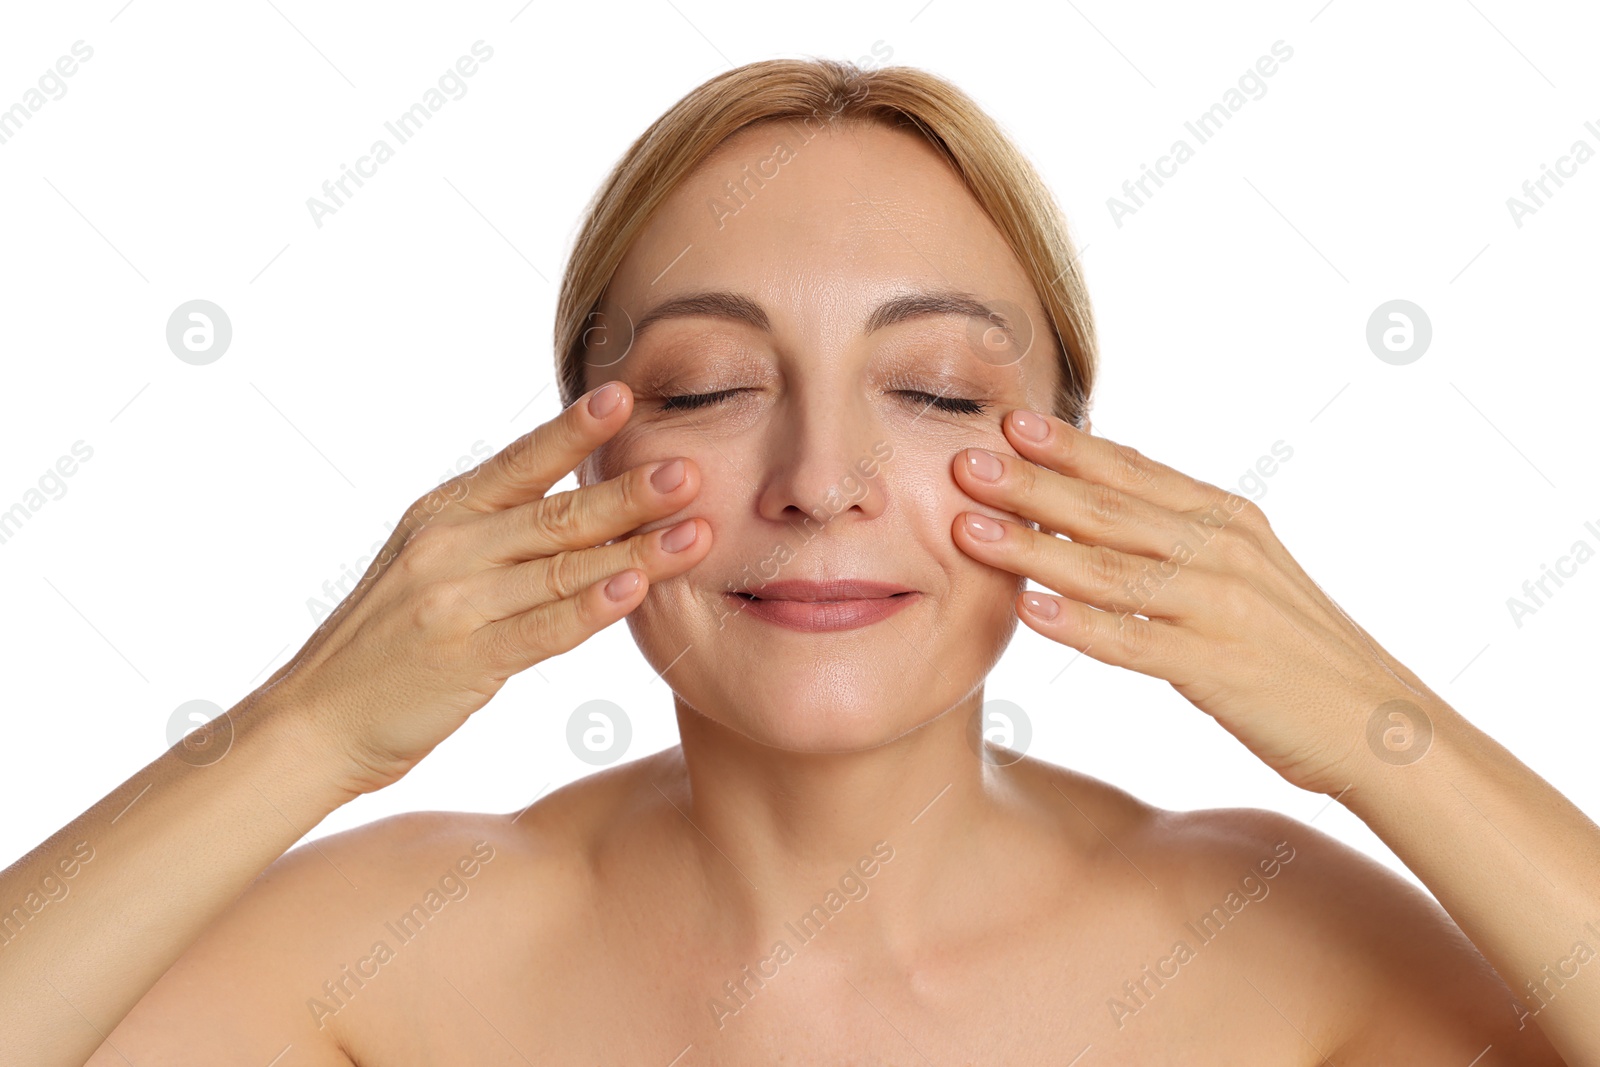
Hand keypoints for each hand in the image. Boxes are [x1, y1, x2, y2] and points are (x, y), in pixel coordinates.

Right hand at [252, 381, 710, 796]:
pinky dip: (591, 607)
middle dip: (629, 491)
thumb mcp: (426, 562)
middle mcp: (449, 547)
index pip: (521, 462)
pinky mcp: (466, 659)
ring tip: (696, 531)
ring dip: (636, 550)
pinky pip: (543, 628)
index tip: (626, 395)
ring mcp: (455, 602)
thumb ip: (492, 531)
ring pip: (562, 569)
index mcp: (442, 514)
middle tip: (690, 467)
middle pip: (556, 514)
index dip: (574, 430)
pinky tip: (635, 589)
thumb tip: (577, 499)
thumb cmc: (385, 643)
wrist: (313, 720)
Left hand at [949, 408, 1440, 795]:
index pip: (1133, 472)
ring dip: (1034, 548)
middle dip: (1030, 485)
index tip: (1006, 421)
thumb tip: (1101, 505)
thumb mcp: (1245, 571)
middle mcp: (1223, 550)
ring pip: (1110, 569)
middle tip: (963, 462)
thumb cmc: (1296, 650)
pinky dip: (1079, 626)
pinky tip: (1029, 612)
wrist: (1380, 724)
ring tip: (969, 530)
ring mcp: (1221, 607)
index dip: (1067, 448)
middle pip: (1109, 510)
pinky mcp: (1218, 668)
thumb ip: (1180, 536)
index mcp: (1227, 519)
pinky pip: (1135, 641)